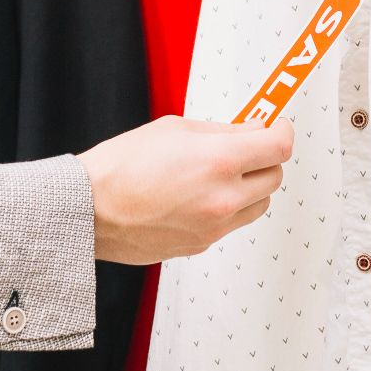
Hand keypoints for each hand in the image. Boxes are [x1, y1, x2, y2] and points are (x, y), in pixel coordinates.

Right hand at [79, 115, 295, 264]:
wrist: (89, 210)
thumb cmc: (121, 166)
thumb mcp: (175, 129)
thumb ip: (222, 131)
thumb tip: (252, 129)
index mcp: (218, 161)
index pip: (279, 146)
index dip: (281, 130)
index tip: (275, 125)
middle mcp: (223, 198)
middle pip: (275, 177)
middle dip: (264, 158)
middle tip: (245, 147)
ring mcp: (214, 226)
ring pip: (259, 204)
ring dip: (250, 186)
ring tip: (218, 174)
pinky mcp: (202, 244)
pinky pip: (231, 223)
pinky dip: (226, 208)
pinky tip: (197, 196)